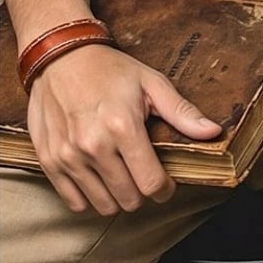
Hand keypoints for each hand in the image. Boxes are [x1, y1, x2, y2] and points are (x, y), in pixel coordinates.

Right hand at [26, 43, 222, 214]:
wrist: (60, 56)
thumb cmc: (110, 69)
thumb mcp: (151, 83)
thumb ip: (182, 112)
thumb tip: (213, 132)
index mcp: (123, 127)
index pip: (151, 183)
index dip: (165, 188)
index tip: (167, 182)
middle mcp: (93, 146)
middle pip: (129, 199)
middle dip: (142, 191)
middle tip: (143, 172)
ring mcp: (68, 156)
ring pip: (103, 206)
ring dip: (117, 195)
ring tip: (122, 173)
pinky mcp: (49, 161)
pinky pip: (75, 202)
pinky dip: (90, 196)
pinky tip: (99, 176)